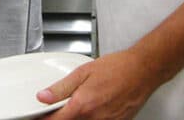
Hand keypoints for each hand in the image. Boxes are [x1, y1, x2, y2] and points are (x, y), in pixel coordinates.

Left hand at [39, 50, 158, 119]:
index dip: (45, 119)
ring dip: (76, 119)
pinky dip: (91, 119)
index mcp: (82, 105)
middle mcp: (94, 118)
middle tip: (59, 109)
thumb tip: (43, 96)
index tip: (40, 116)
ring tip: (81, 105)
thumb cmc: (118, 68)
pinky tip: (94, 109)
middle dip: (62, 118)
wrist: (143, 70)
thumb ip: (61, 88)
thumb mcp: (82, 72)